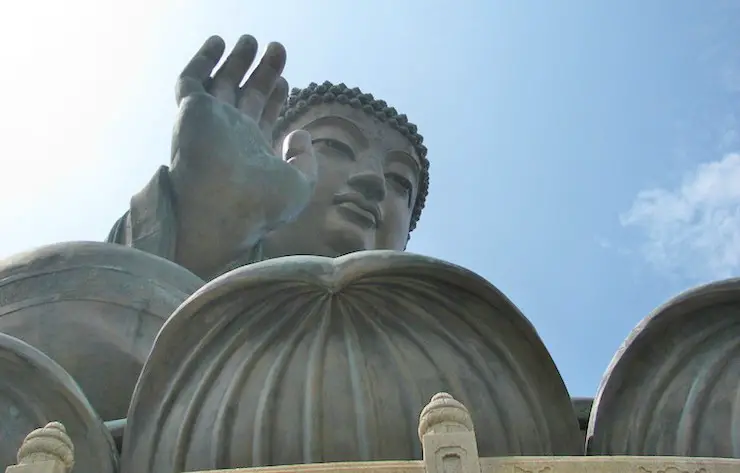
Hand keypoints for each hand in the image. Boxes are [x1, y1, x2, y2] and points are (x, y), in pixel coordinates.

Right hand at [168, 35, 316, 276]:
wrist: (223, 207)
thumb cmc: (261, 205)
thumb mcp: (300, 185)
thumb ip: (305, 159)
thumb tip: (301, 134)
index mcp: (253, 152)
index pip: (263, 117)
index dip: (274, 96)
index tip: (285, 80)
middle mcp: (230, 136)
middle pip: (247, 95)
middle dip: (262, 72)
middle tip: (277, 48)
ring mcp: (210, 122)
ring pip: (221, 83)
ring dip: (236, 60)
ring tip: (253, 40)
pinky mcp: (191, 111)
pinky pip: (192, 80)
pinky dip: (203, 60)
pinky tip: (218, 42)